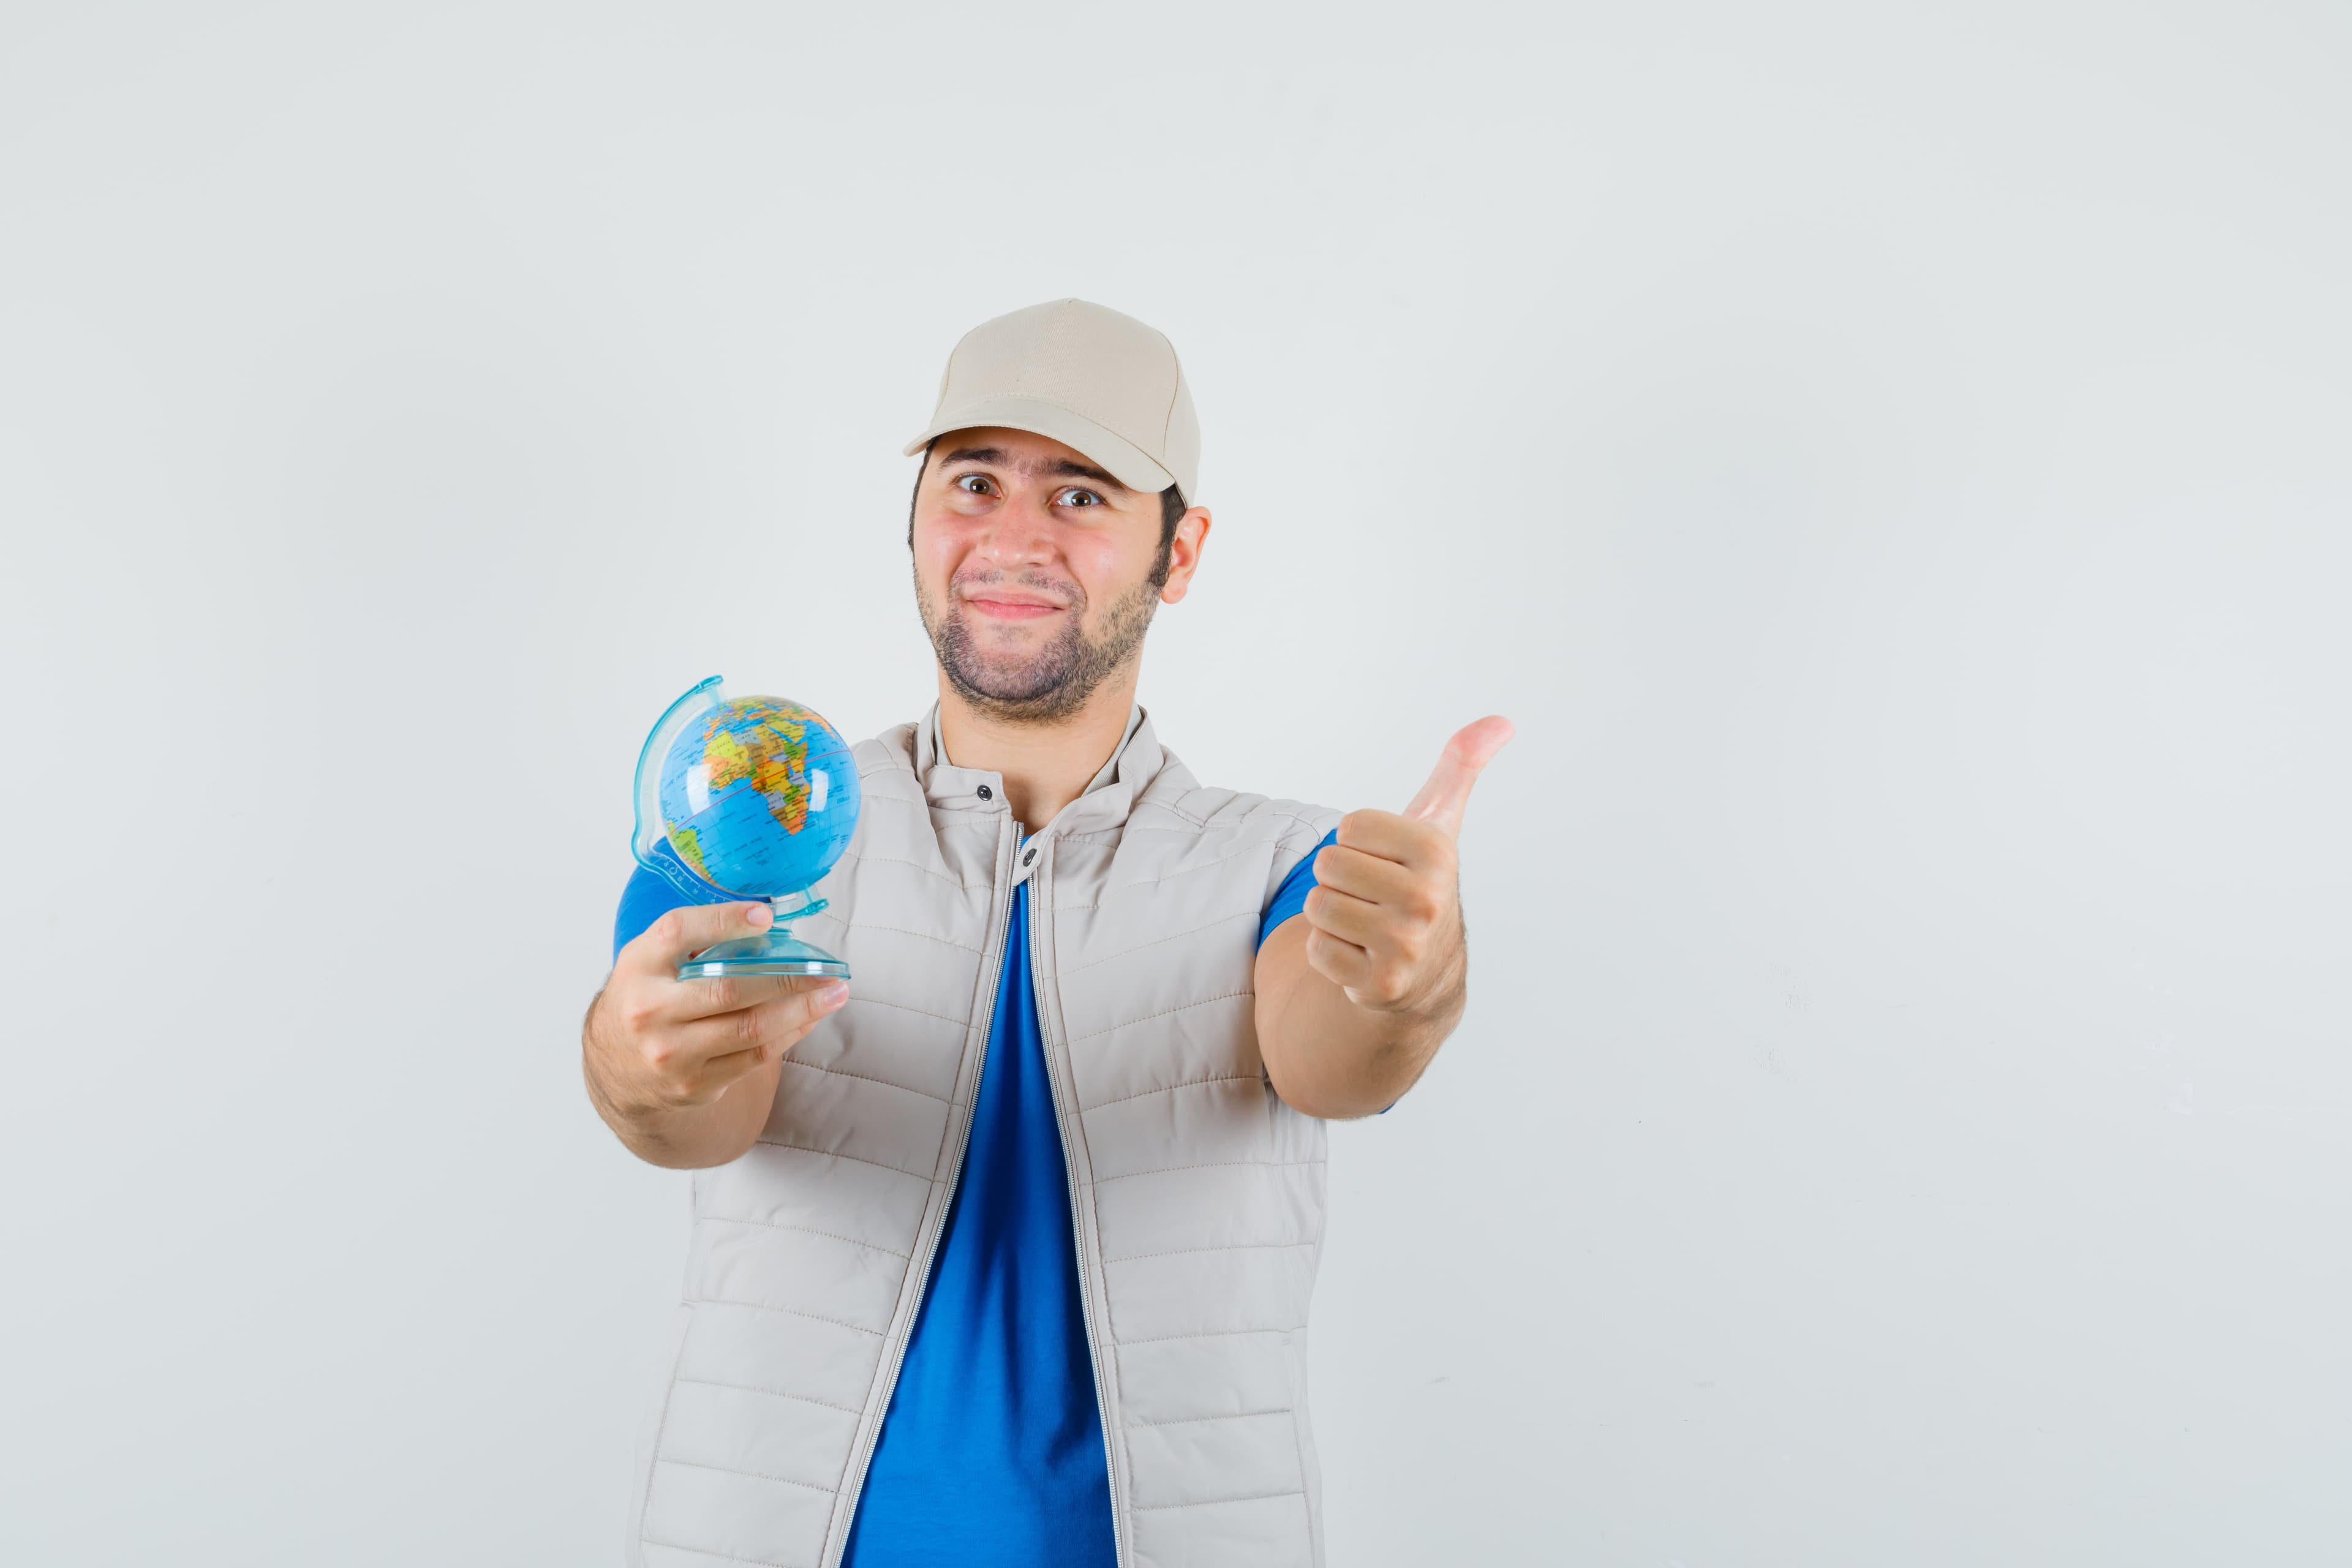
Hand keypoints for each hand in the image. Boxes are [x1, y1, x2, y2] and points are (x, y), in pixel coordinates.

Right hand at [584, 902, 848, 1121]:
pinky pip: (754, 1058)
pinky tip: (810, 1018)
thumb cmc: (648, 996)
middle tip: (828, 968)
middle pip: (729, 990)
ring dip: (802, 1010)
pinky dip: (789, 1035)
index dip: (725, 920)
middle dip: (788, 978)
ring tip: (835, 993)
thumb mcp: (653, 959)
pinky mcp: (694, 1084)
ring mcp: (671, 1053)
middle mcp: (650, 1010)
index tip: (767, 915)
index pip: (680, 931)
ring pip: (750, 1030)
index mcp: (639, 965)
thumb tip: (767, 922)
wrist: (616, 1067)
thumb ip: (696, 939)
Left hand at [1300, 716, 1513, 1015]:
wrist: (1428, 970)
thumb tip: (1501, 722)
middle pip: (1329, 864)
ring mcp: (1405, 946)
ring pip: (1318, 906)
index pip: (1350, 825)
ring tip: (1366, 923)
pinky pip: (1317, 951)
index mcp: (1437, 853)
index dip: (1359, 840)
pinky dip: (1331, 953)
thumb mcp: (1441, 822)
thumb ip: (1459, 767)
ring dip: (1332, 915)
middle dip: (1340, 878)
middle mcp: (1426, 900)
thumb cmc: (1421, 881)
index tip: (1387, 859)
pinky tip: (1362, 955)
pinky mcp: (1379, 984)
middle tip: (1372, 894)